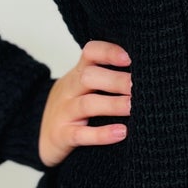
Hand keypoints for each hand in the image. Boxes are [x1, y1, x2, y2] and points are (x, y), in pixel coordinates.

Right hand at [38, 39, 131, 167]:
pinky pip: (81, 134)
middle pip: (89, 77)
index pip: (90, 53)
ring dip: (113, 104)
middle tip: (142, 86)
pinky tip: (121, 133)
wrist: (36, 133)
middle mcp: (70, 89)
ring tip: (135, 107)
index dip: (109, 51)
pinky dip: (101, 134)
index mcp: (79, 73)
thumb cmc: (72, 106)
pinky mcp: (62, 136)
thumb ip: (108, 76)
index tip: (130, 58)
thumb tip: (151, 71)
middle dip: (117, 80)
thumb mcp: (83, 86)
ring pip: (87, 104)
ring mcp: (64, 113)